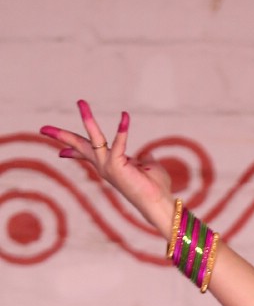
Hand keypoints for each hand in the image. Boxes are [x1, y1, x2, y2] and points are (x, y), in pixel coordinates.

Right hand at [39, 100, 174, 224]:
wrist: (159, 203)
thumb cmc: (156, 188)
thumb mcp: (147, 169)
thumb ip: (144, 160)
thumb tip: (147, 155)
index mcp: (109, 166)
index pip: (86, 156)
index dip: (72, 153)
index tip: (59, 152)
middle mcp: (104, 167)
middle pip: (79, 147)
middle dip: (62, 136)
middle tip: (43, 128)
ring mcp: (108, 167)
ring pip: (93, 140)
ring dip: (88, 120)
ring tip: (81, 102)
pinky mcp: (116, 166)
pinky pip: (118, 143)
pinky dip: (122, 129)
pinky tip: (125, 116)